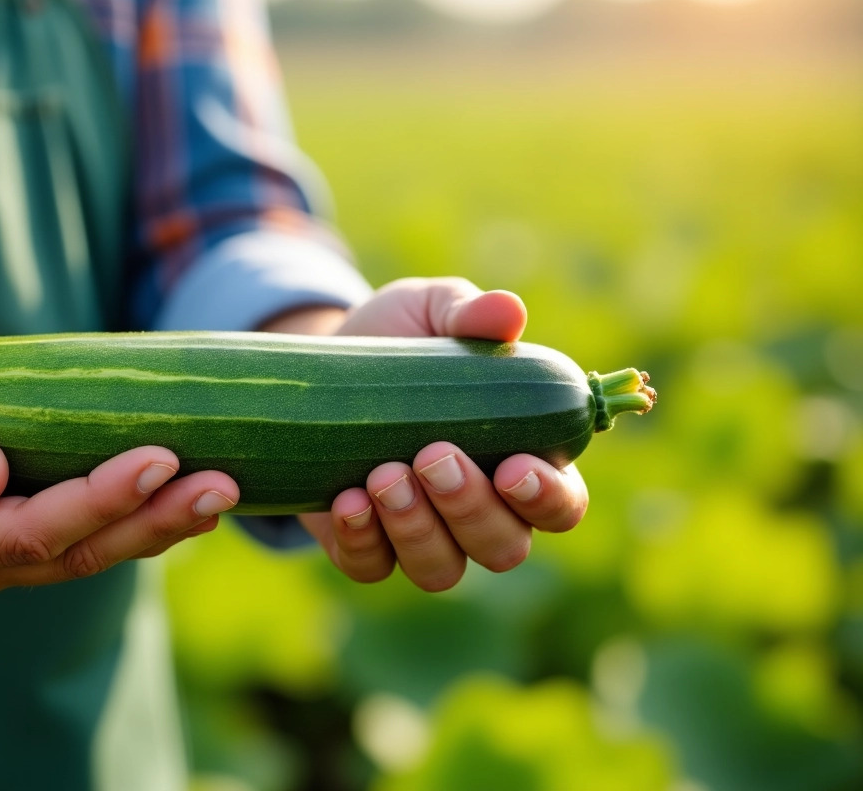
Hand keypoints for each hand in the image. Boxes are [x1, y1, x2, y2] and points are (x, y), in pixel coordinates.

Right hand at [0, 354, 236, 610]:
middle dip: (152, 520)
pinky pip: (80, 537)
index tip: (158, 457)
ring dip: (157, 525)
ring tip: (225, 489)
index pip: (27, 532)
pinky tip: (184, 493)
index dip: (96, 499)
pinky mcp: (10, 542)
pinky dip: (134, 517)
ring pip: (87, 555)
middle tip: (223, 483)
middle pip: (74, 554)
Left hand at [279, 278, 588, 591]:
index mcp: (522, 461)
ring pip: (441, 569)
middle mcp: (481, 513)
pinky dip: (362, 539)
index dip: (547, 498)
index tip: (513, 468)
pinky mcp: (365, 546)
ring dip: (416, 529)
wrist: (320, 367)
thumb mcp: (431, 312)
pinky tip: (347, 500)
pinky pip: (372, 567)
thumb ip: (470, 313)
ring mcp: (422, 537)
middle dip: (470, 508)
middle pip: (503, 546)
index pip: (561, 504)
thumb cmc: (399, 341)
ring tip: (384, 475)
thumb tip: (508, 311)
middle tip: (432, 454)